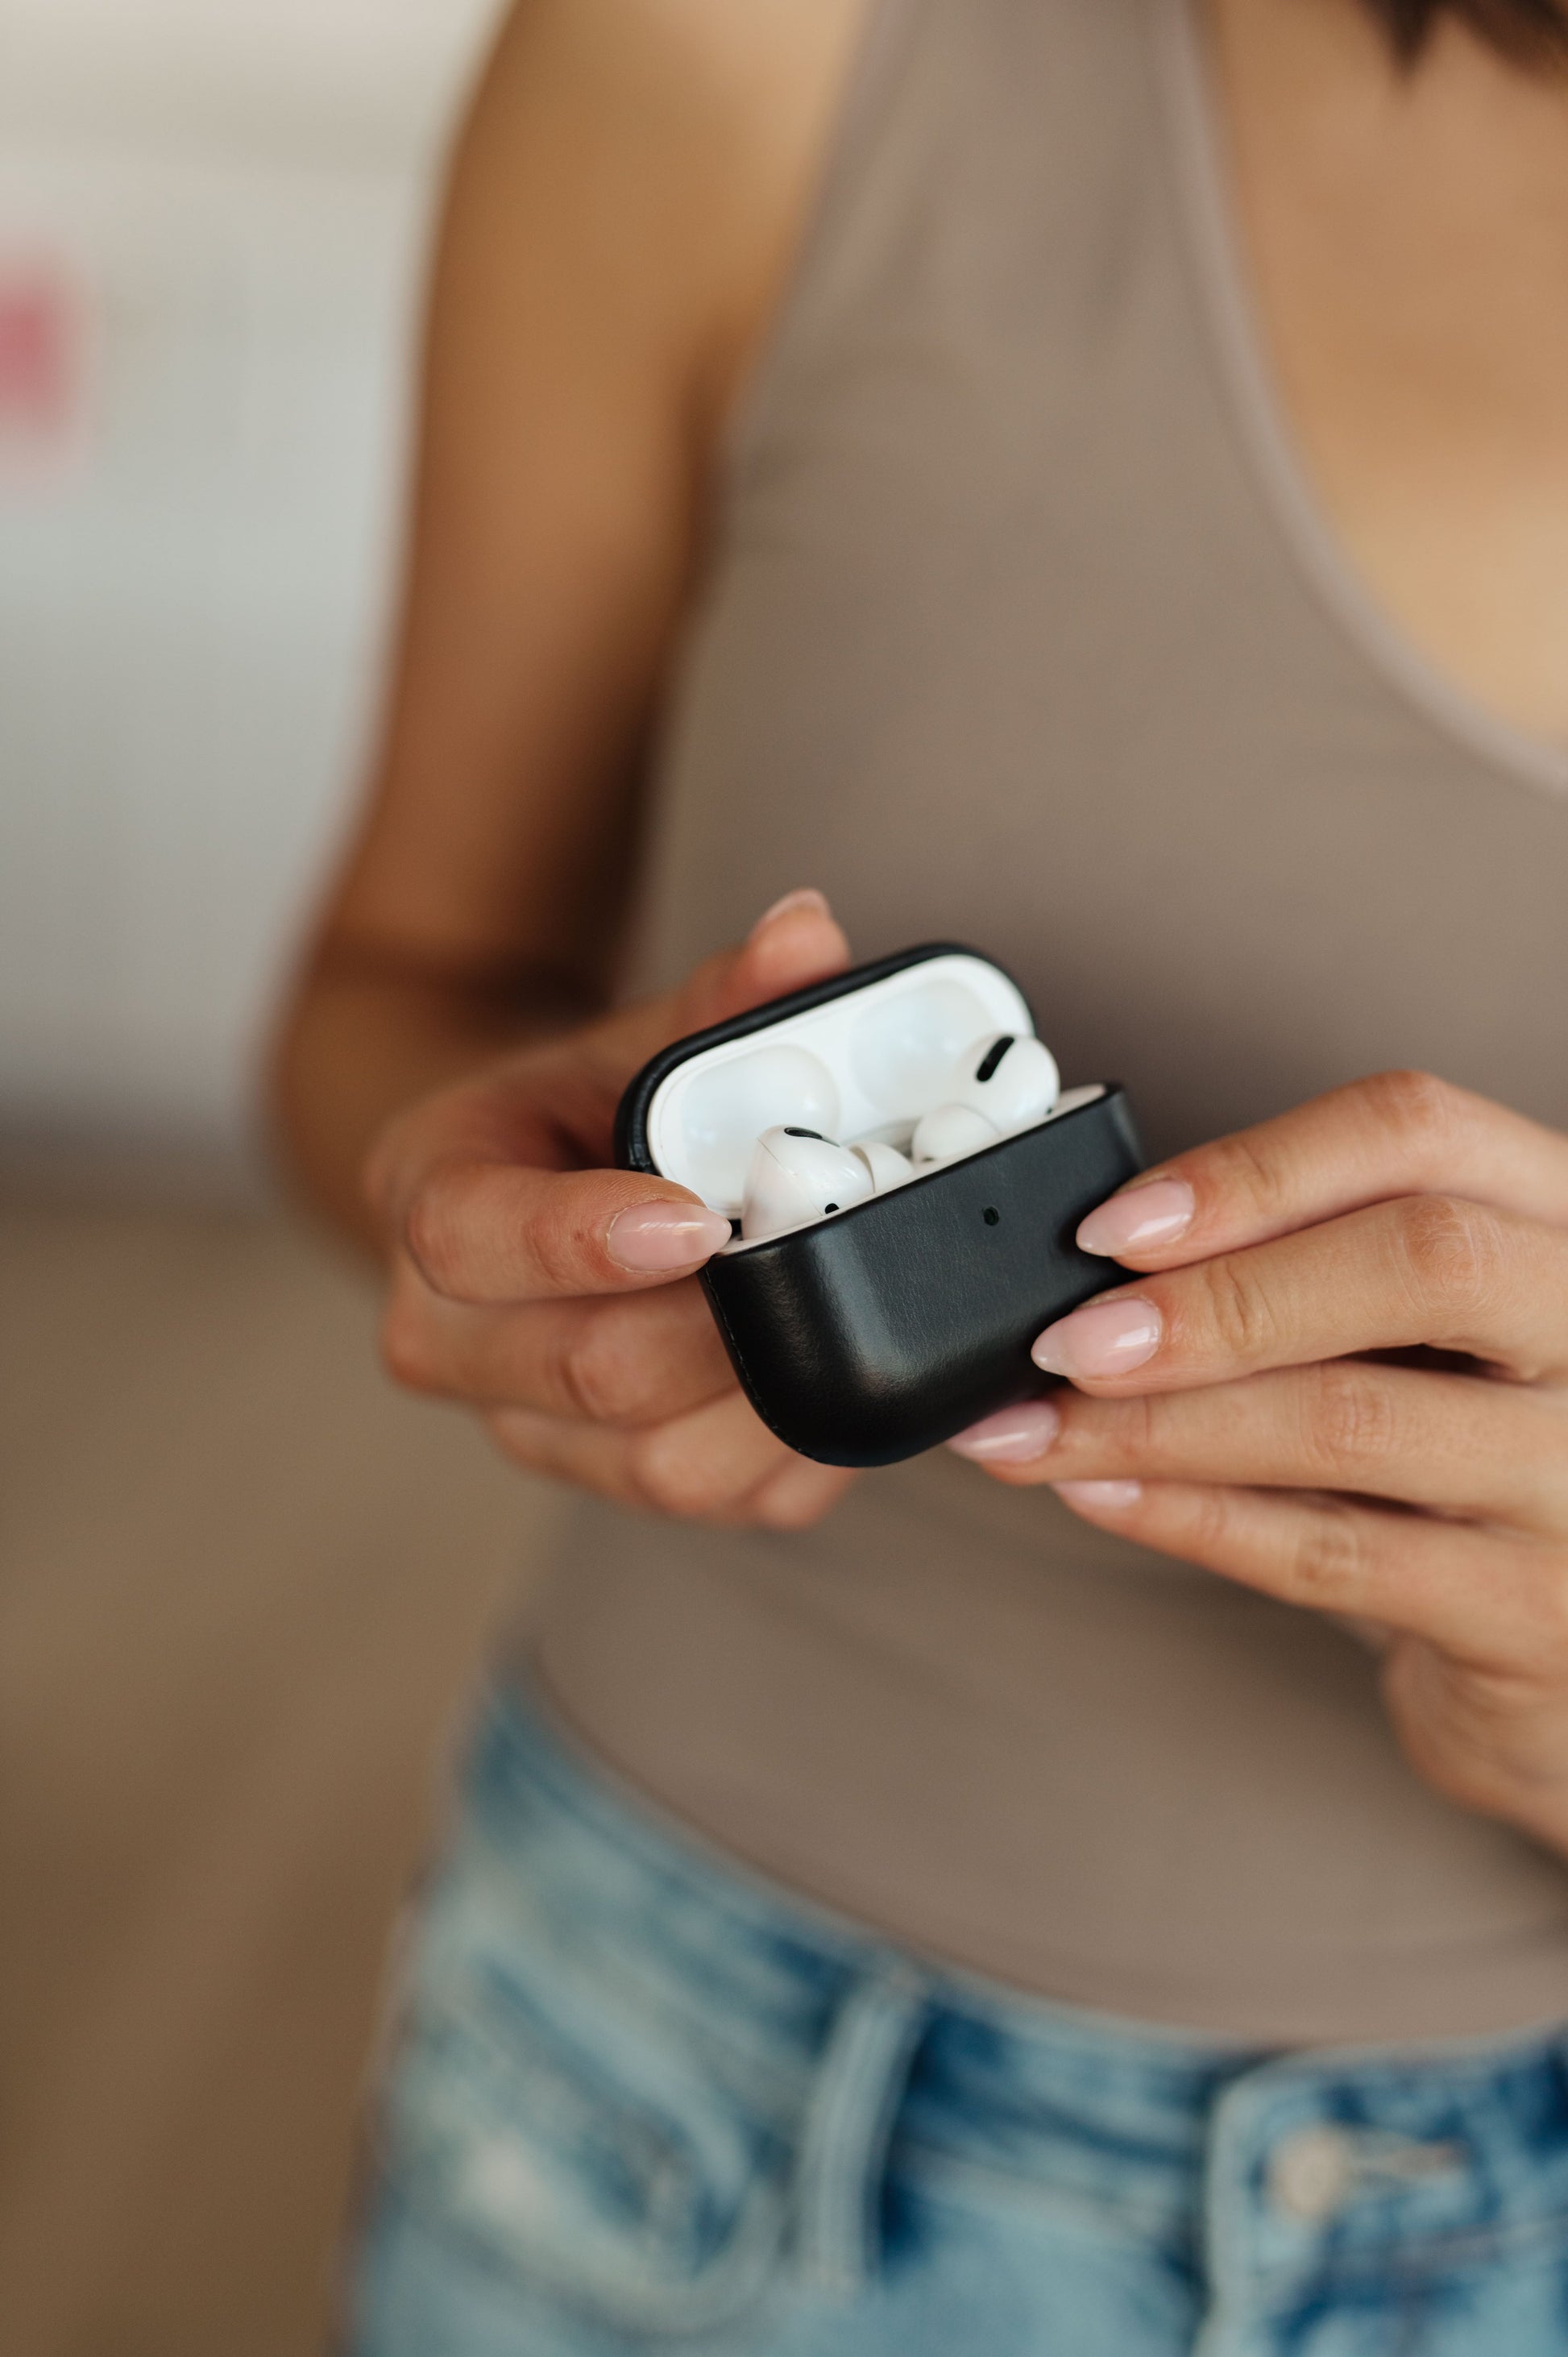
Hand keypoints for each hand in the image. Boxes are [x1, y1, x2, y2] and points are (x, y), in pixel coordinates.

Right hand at [367, 890, 856, 1528]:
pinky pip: (719, 1505)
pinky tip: (855, 1377)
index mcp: (431, 1203)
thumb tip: (808, 934)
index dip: (586, 1241)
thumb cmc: (585, 1111)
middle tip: (830, 1256)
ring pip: (659, 1465)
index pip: (473, 1240)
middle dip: (728, 1323)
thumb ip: (723, 995)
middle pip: (589, 1369)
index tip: (697, 1217)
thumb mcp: (634, 1035)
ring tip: (857, 1314)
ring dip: (777, 1397)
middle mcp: (452, 1338)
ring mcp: (527, 1429)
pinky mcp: (611, 1483)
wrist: (536, 1192)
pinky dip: (806, 1452)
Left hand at [950, 1072, 1567, 1853]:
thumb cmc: (1467, 1460)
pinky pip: (1335, 1555)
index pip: (1419, 1132)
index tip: (1113, 1226)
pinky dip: (1191, 1519)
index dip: (1253, 1169)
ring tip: (1042, 1428)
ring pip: (1355, 1419)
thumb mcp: (1418, 1336)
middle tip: (1070, 1340)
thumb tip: (1096, 1270)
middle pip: (1421, 1258)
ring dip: (1160, 1422)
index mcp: (1559, 1220)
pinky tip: (1102, 1494)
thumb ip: (1300, 1275)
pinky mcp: (1532, 1612)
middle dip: (1217, 1297)